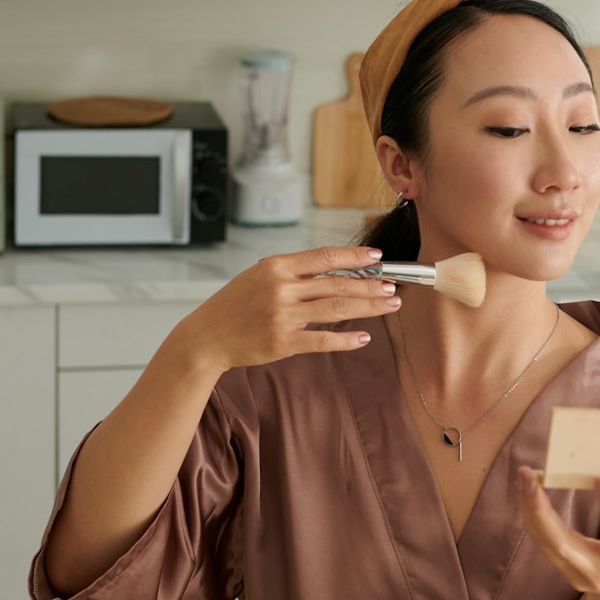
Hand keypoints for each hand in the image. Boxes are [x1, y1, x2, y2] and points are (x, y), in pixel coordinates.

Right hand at [172, 245, 397, 373]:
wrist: (206, 337)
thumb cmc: (233, 306)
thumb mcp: (258, 277)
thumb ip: (292, 273)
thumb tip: (331, 270)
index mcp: (276, 267)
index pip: (325, 257)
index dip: (355, 257)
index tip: (377, 259)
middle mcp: (281, 288)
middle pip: (338, 284)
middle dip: (370, 285)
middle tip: (392, 287)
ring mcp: (282, 316)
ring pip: (337, 309)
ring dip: (368, 307)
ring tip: (389, 305)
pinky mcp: (283, 342)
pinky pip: (323, 340)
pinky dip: (347, 340)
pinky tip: (364, 337)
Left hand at [515, 466, 599, 599]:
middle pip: (564, 546)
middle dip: (543, 512)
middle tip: (529, 477)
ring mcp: (578, 574)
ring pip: (545, 543)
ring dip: (529, 509)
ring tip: (523, 476)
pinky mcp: (563, 566)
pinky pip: (540, 540)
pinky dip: (530, 513)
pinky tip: (526, 487)